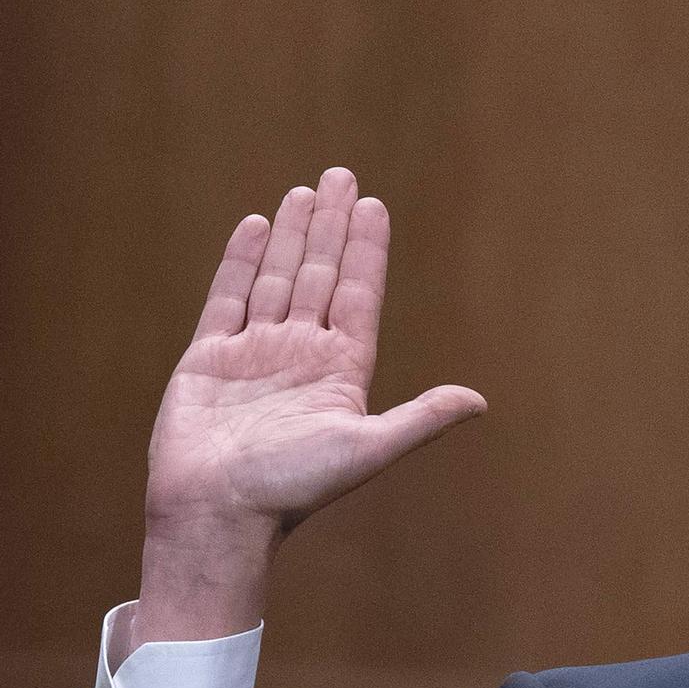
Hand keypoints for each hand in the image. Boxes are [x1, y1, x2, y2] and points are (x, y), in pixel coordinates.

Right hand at [130, 166, 484, 646]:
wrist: (217, 513)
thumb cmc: (293, 488)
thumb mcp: (368, 449)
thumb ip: (421, 419)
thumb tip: (480, 401)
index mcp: (340, 372)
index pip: (359, 296)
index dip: (366, 251)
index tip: (374, 206)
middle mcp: (300, 356)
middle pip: (320, 276)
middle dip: (331, 226)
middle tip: (342, 174)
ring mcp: (254, 354)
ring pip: (277, 279)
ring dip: (293, 235)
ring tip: (306, 191)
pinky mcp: (209, 359)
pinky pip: (227, 298)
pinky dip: (242, 261)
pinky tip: (258, 225)